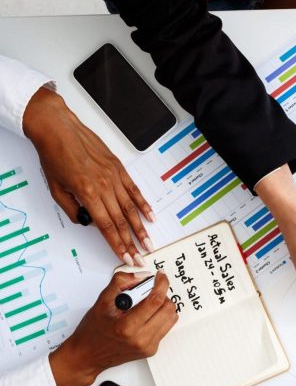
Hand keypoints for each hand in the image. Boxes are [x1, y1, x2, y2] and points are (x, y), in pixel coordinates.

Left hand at [22, 87, 152, 263]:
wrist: (58, 129)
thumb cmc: (55, 156)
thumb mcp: (56, 189)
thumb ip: (73, 209)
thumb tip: (87, 222)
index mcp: (88, 193)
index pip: (106, 226)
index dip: (117, 245)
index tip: (126, 257)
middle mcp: (104, 187)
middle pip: (122, 221)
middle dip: (132, 243)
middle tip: (141, 257)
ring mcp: (115, 178)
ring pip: (131, 209)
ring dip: (141, 228)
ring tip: (149, 243)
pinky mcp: (120, 169)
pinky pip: (135, 191)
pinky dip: (144, 205)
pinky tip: (150, 217)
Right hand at [48, 272, 177, 385]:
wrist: (88, 355)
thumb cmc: (92, 330)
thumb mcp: (101, 302)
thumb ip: (120, 284)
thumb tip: (141, 275)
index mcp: (127, 327)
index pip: (155, 301)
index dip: (161, 285)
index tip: (161, 276)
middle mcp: (141, 338)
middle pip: (168, 309)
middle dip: (162, 295)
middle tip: (150, 291)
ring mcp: (148, 346)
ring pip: (171, 318)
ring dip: (163, 306)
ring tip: (147, 304)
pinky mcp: (151, 350)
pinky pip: (165, 328)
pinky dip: (159, 317)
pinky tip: (145, 316)